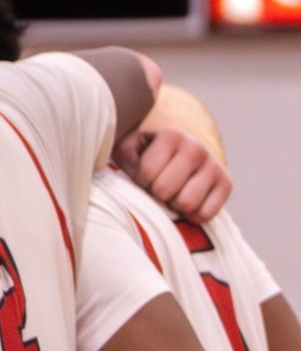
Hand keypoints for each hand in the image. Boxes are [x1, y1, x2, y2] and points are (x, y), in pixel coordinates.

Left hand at [114, 128, 230, 222]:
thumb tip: (124, 165)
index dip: (140, 181)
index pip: (146, 173)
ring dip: (174, 206)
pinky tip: (187, 204)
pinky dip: (193, 215)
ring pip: (186, 203)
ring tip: (171, 195)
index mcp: (171, 136)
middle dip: (155, 194)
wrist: (184, 155)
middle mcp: (196, 148)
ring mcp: (214, 166)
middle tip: (156, 189)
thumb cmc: (149, 155)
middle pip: (164, 190)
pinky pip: (206, 213)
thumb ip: (124, 154)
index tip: (142, 178)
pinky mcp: (227, 184)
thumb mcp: (131, 148)